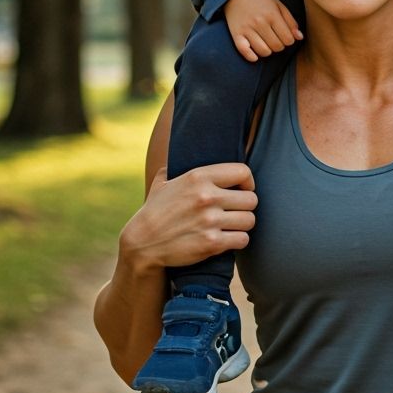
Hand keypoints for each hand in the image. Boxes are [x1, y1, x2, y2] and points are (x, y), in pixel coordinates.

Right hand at [122, 163, 257, 272]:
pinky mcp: (211, 243)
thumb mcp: (163, 182)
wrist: (141, 244)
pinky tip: (228, 239)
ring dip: (242, 224)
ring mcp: (209, 221)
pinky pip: (242, 239)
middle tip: (236, 211)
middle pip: (251, 199)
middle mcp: (206, 197)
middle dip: (245, 206)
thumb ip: (176, 164)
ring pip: (249, 220)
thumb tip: (181, 148)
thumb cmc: (154, 211)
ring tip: (231, 225)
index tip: (242, 189)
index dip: (247, 182)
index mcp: (198, 177)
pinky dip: (238, 240)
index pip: (243, 172)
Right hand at [224, 0, 302, 61]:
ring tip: (266, 43)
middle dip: (279, 46)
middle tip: (275, 39)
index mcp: (272, 15)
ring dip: (268, 51)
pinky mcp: (236, 34)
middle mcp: (260, 22)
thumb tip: (300, 38)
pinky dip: (251, 56)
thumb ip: (291, 22)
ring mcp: (247, 29)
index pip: (288, 39)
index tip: (284, 36)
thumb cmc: (262, 2)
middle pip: (277, 46)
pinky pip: (245, 51)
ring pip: (264, 51)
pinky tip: (255, 54)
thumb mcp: (279, 6)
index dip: (289, 40)